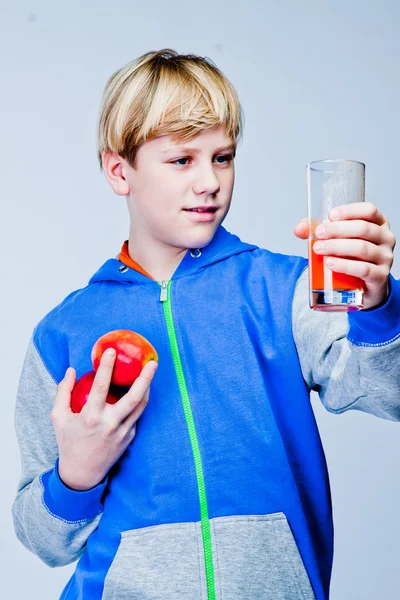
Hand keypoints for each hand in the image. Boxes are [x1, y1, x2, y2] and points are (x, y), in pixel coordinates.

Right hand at [51, 348, 157, 490]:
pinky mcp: (130, 437)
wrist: (82, 473)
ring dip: (148, 387)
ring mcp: (123, 432)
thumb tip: (71, 370)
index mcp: (91, 417)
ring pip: (141, 406)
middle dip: (145, 378)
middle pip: (134, 398)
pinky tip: (140, 390)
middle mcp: (110, 424)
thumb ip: (63, 392)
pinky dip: (139, 402)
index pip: (101, 386)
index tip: (111, 351)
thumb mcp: (59, 417)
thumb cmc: (68, 442)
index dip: (107, 366)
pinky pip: (136, 415)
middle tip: (152, 362)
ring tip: (150, 372)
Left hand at [294, 202, 395, 309]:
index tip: (330, 216)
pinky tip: (331, 263)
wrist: (364, 286)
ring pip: (362, 248)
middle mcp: (386, 238)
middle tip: (318, 234)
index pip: (369, 210)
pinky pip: (364, 269)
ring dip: (337, 247)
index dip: (350, 211)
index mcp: (378, 224)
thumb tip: (299, 229)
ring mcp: (385, 258)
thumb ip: (319, 231)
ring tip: (319, 249)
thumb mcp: (338, 240)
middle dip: (337, 230)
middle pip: (363, 229)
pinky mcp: (380, 277)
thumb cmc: (352, 257)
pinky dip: (345, 266)